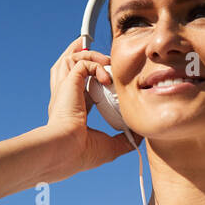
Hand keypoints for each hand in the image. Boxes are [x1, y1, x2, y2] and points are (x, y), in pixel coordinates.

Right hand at [45, 38, 141, 173]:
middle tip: (96, 51)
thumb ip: (124, 139)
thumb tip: (139, 135)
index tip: (107, 78)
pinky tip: (107, 79)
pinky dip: (96, 65)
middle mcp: (65, 96)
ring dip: (90, 54)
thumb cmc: (81, 153)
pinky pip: (83, 61)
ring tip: (107, 61)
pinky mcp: (68, 82)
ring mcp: (65, 88)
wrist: (67, 151)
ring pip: (71, 57)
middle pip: (67, 66)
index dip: (91, 78)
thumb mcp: (109, 147)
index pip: (78, 86)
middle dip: (79, 53)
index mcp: (72, 110)